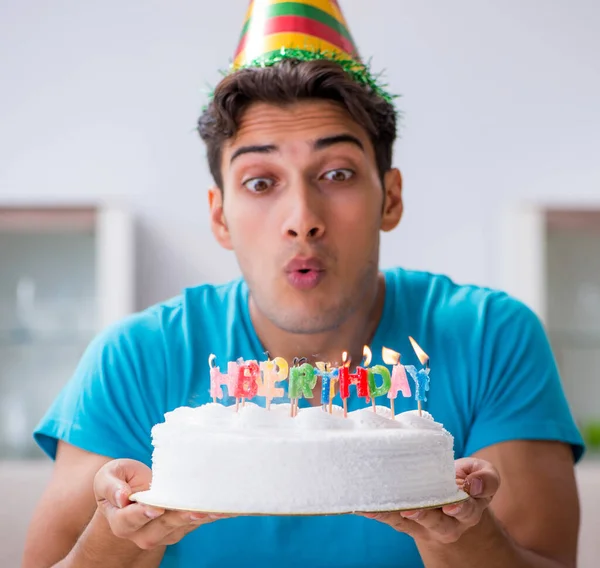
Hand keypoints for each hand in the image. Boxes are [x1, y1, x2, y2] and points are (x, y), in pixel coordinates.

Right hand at [94, 459, 233, 549]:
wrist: (132, 491)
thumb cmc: (119, 480)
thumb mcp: (108, 477)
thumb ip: (111, 487)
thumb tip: (122, 497)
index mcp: (120, 521)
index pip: (130, 520)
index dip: (143, 514)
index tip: (156, 508)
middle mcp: (142, 532)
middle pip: (160, 528)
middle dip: (179, 519)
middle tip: (195, 511)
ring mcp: (164, 532)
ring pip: (181, 527)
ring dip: (199, 519)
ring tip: (215, 510)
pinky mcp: (181, 526)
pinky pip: (195, 522)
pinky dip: (210, 515)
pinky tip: (223, 508)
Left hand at [357, 457, 499, 543]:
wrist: (453, 495)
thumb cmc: (468, 480)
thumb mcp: (485, 474)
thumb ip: (486, 478)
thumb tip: (474, 484)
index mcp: (469, 510)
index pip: (466, 511)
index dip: (460, 508)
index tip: (451, 504)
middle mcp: (448, 523)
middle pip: (437, 524)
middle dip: (424, 516)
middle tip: (412, 510)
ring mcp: (425, 523)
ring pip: (410, 523)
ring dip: (393, 515)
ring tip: (378, 507)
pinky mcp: (406, 520)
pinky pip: (391, 518)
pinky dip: (377, 512)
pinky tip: (363, 506)